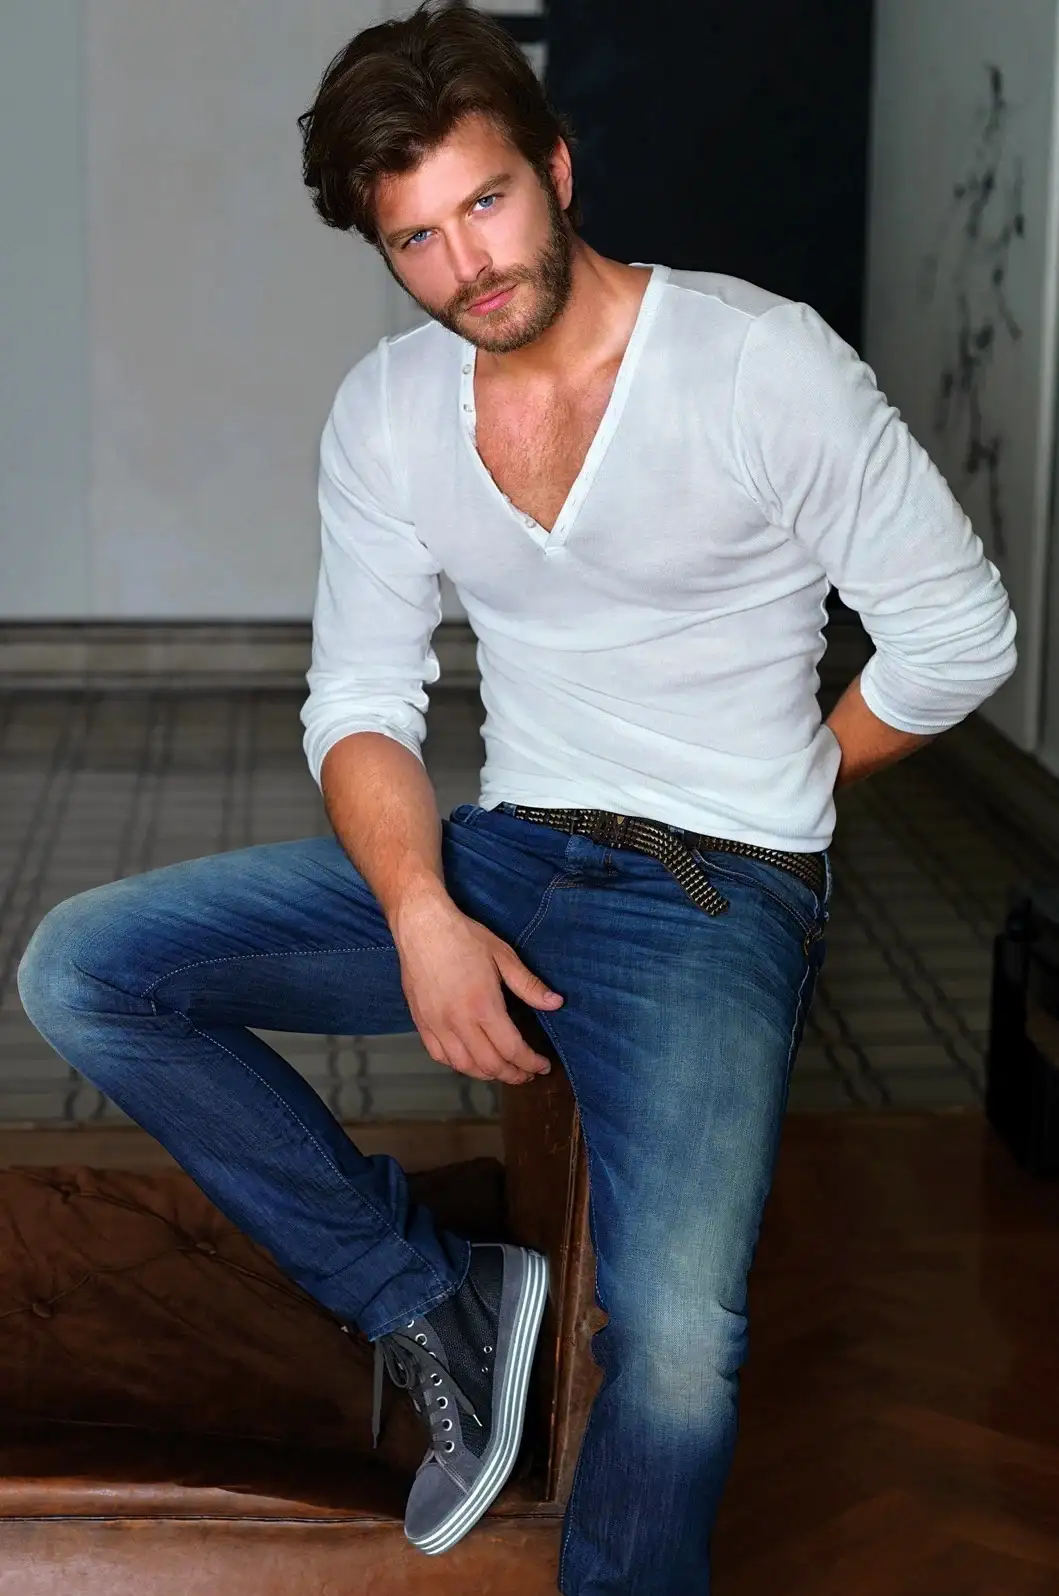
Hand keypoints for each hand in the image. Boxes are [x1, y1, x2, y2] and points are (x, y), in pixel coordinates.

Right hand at [394, 900, 563, 1085]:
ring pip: (464, 1066)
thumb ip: (529, 985)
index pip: (512, 1049)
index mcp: (482, 1005)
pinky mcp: (421, 1022)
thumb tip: (556, 1003)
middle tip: (527, 1073)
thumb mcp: (503, 956)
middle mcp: (458, 1021)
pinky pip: (439, 1055)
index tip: (542, 1066)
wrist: (421, 926)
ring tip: (503, 1070)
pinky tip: (471, 1060)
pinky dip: (459, 1064)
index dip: (531, 1063)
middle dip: (513, 1075)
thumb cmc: (463, 937)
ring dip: (487, 1074)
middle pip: (490, 1065)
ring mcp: (436, 1024)